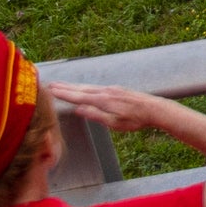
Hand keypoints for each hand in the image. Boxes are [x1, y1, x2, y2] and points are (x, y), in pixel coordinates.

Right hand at [44, 83, 171, 132]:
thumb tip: (78, 109)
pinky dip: (85, 87)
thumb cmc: (136, 119)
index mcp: (103, 100)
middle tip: (50, 84)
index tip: (50, 90)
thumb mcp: (114, 123)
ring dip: (74, 86)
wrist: (155, 109)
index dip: (63, 93)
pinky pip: (96, 87)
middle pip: (81, 88)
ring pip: (88, 87)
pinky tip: (84, 89)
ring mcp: (112, 89)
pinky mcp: (117, 90)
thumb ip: (95, 115)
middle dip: (65, 87)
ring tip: (62, 84)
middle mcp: (106, 91)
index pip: (78, 96)